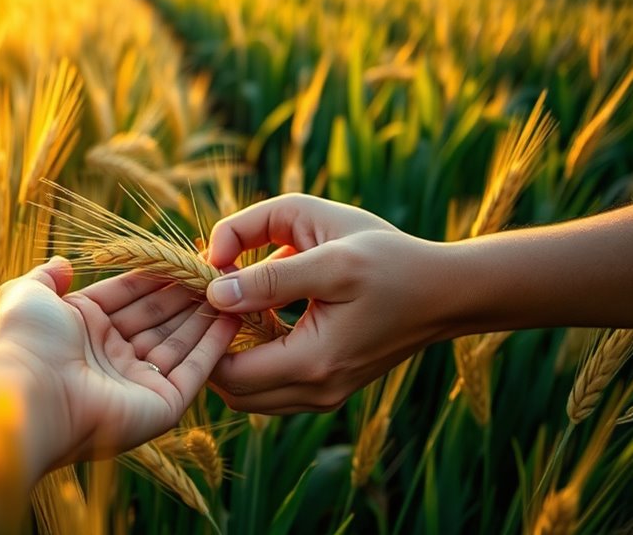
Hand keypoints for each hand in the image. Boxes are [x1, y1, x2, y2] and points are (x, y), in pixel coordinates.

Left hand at [0, 256, 239, 465]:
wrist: (28, 396)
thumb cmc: (24, 341)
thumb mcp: (26, 295)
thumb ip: (46, 277)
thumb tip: (63, 263)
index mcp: (82, 329)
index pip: (129, 295)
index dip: (156, 274)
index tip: (185, 253)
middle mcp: (111, 356)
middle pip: (158, 317)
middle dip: (187, 292)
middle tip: (219, 267)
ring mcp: (138, 382)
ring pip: (180, 341)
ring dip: (206, 314)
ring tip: (233, 285)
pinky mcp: (162, 405)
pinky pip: (195, 370)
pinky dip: (215, 345)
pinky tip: (234, 317)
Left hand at [204, 194, 450, 413]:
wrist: (447, 290)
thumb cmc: (390, 261)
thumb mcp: (329, 255)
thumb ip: (268, 274)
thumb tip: (214, 292)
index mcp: (314, 363)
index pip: (227, 374)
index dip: (206, 334)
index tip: (205, 292)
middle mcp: (317, 392)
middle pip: (233, 391)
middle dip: (212, 349)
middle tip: (211, 301)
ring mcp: (326, 395)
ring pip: (251, 394)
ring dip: (233, 356)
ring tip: (234, 306)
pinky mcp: (331, 387)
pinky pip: (274, 387)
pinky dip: (256, 360)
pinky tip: (260, 317)